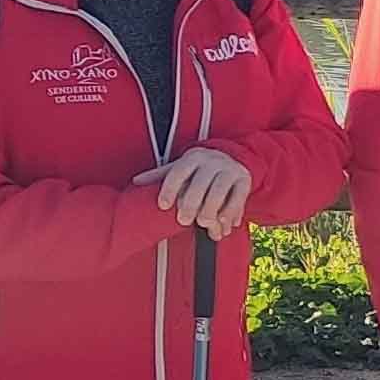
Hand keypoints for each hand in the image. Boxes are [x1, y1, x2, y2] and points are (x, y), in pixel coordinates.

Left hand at [136, 147, 255, 235]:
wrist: (233, 159)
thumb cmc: (200, 169)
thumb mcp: (181, 169)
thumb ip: (160, 176)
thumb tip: (135, 182)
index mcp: (193, 157)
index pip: (178, 171)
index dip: (169, 189)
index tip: (163, 206)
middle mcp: (212, 160)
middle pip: (200, 182)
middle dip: (191, 203)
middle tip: (183, 221)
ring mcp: (229, 169)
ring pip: (219, 190)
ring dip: (211, 209)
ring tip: (204, 223)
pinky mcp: (244, 180)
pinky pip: (238, 197)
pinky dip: (230, 212)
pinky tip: (223, 223)